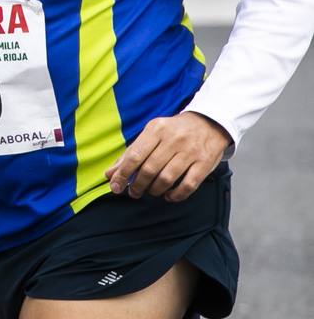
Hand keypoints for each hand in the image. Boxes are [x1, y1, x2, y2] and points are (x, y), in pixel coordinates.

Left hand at [106, 111, 229, 200]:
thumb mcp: (151, 134)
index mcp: (156, 129)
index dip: (123, 174)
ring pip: (167, 178)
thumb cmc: (174, 131)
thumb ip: (131, 153)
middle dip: (138, 185)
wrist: (209, 122)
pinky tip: (169, 196)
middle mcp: (173, 139)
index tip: (116, 186)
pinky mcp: (205, 163)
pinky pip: (188, 185)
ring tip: (151, 191)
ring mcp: (190, 151)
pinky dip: (176, 195)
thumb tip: (110, 174)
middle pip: (149, 169)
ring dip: (155, 190)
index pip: (135, 156)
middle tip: (134, 192)